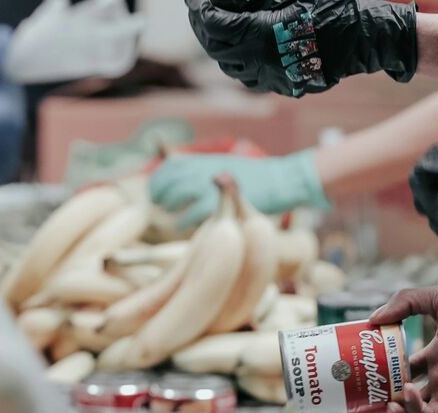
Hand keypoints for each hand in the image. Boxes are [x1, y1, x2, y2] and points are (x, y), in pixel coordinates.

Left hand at [149, 150, 328, 227]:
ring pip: (176, 194)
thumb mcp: (228, 167)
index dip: (158, 180)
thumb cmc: (256, 179)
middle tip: (158, 206)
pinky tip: (181, 227)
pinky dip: (182, 221)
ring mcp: (212, 185)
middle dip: (159, 194)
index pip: (170, 166)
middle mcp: (205, 169)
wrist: (281, 181)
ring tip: (170, 217)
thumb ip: (207, 172)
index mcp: (206, 160)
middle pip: (168, 179)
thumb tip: (185, 175)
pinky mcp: (219, 203)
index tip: (155, 193)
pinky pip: (191, 214)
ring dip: (168, 206)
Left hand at [185, 0, 415, 96]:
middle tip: (203, 10)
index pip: (213, 25)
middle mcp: (262, 62)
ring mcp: (276, 78)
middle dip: (205, 28)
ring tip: (222, 27)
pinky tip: (246, 46)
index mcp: (260, 35)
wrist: (369, 37)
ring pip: (231, 67)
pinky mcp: (289, 86)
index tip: (197, 0)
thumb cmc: (337, 7)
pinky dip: (241, 61)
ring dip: (220, 47)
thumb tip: (229, 1)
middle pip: (216, 49)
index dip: (200, 9)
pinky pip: (253, 77)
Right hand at [367, 286, 437, 412]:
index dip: (380, 374)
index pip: (402, 372)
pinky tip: (407, 393)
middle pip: (405, 403)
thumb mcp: (435, 298)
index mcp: (436, 356)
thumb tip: (372, 320)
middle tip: (359, 402)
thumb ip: (403, 303)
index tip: (359, 370)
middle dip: (380, 406)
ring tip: (383, 407)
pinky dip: (414, 411)